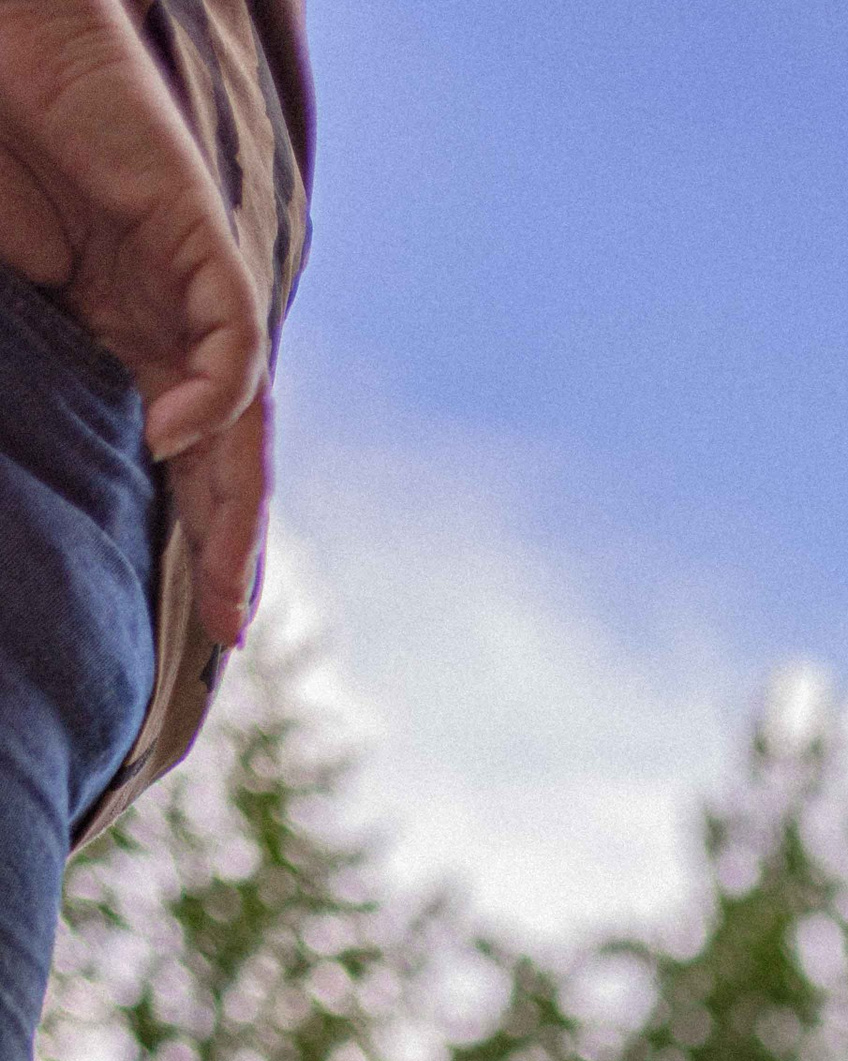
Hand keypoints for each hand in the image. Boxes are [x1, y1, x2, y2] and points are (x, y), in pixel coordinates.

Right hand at [0, 0, 272, 638]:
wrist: (9, 46)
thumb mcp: (6, 298)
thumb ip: (27, 378)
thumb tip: (16, 459)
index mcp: (127, 338)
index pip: (178, 458)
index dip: (187, 537)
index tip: (186, 627)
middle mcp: (172, 321)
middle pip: (225, 458)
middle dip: (228, 548)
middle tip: (227, 634)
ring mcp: (192, 282)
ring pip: (243, 418)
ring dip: (239, 505)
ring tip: (226, 583)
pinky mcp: (200, 235)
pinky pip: (230, 337)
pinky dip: (210, 394)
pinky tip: (169, 441)